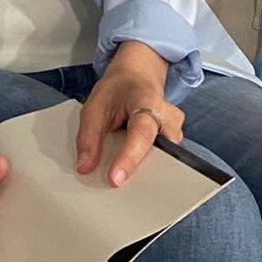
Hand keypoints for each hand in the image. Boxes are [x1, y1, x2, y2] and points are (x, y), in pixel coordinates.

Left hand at [75, 50, 183, 186]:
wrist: (137, 77)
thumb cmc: (117, 90)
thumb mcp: (94, 105)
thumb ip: (88, 136)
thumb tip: (85, 167)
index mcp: (147, 101)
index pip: (141, 134)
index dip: (129, 159)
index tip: (115, 180)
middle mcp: (169, 117)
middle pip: (161, 152)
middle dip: (141, 170)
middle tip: (116, 185)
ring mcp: (176, 130)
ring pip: (166, 160)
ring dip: (144, 170)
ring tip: (121, 174)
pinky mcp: (174, 142)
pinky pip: (164, 161)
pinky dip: (145, 167)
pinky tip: (129, 168)